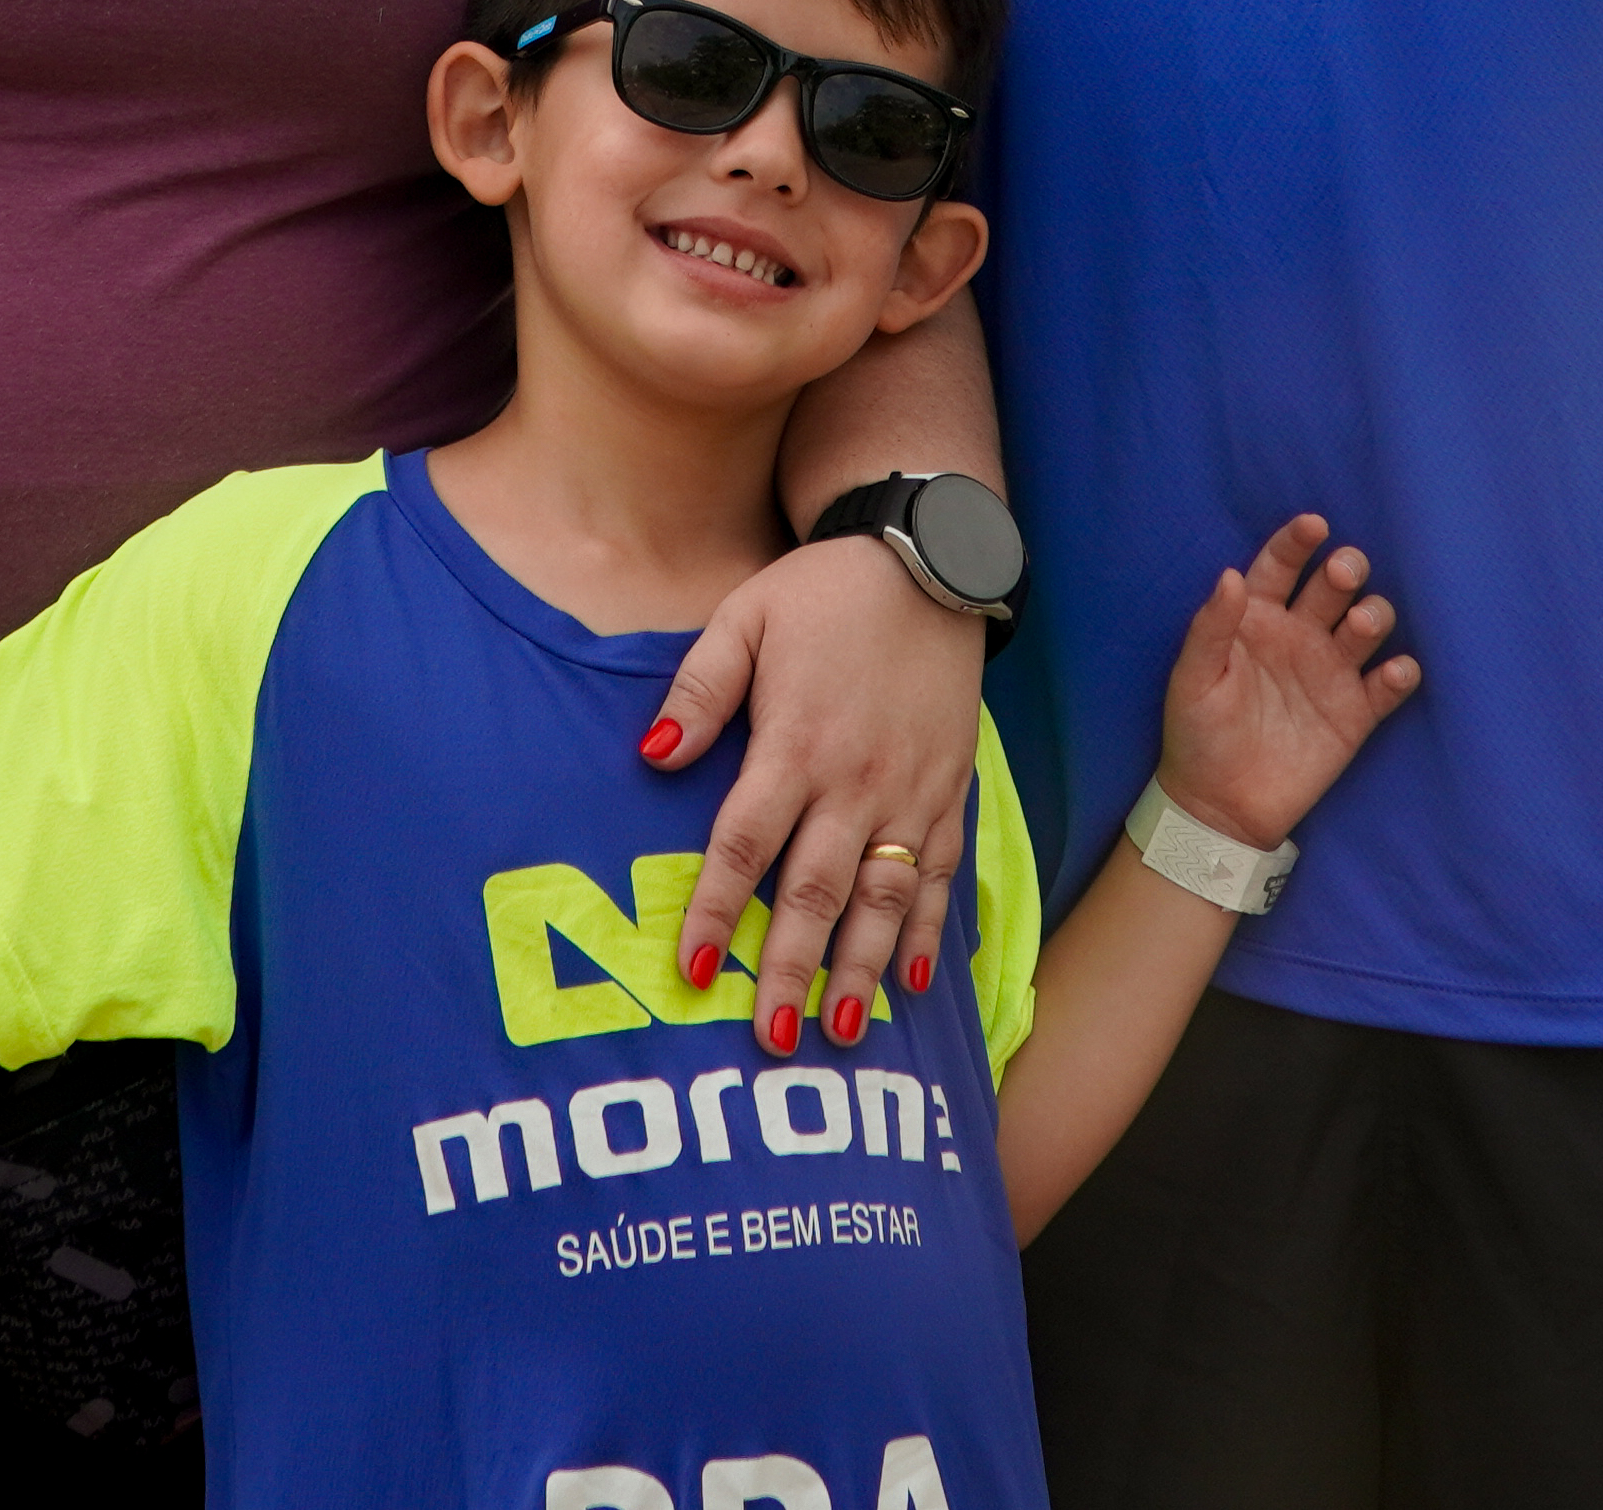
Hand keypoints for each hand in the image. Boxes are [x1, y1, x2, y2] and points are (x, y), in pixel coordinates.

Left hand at [648, 538, 990, 1048]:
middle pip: (818, 891)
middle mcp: (857, 781)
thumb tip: (653, 755)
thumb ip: (699, 692)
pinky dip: (929, 931)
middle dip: (791, 969)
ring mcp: (911, 792)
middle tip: (770, 1038)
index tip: (694, 969)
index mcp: (796, 745)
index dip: (718, 910)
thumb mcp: (745, 620)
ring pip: (885, 898)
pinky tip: (912, 982)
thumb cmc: (822, 594)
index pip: (746, 845)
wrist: (927, 563)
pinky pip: (940, 874)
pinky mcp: (949, 792)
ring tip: (841, 1031)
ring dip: (862, 968)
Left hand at [1152, 515, 1417, 851]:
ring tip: (1361, 626)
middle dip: (1346, 570)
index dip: (1297, 543)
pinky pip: (1387, 686)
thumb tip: (1230, 574)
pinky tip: (1394, 672)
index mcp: (1257, 617)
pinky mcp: (1355, 713)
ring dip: (1373, 617)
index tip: (1314, 524)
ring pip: (1367, 626)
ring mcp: (1331, 672)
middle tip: (1344, 573)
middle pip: (1333, 587)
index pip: (1281, 566)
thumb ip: (1212, 626)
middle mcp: (1300, 634)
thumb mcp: (1193, 678)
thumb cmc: (1198, 733)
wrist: (1220, 806)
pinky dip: (1399, 674)